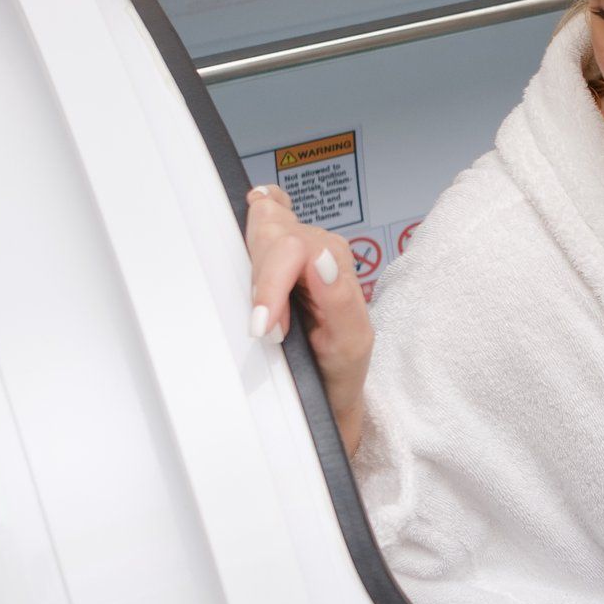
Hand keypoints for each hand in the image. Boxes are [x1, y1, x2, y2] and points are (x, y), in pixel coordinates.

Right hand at [243, 184, 374, 456]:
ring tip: (263, 308)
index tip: (265, 326)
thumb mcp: (350, 341)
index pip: (294, 248)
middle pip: (273, 234)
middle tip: (266, 327)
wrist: (330, 389)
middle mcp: (318, 247)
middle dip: (261, 279)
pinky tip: (256, 214)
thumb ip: (340, 298)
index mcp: (337, 262)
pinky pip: (264, 222)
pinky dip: (258, 220)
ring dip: (253, 262)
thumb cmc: (341, 366)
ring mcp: (296, 248)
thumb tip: (320, 258)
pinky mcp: (276, 258)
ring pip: (262, 228)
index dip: (271, 284)